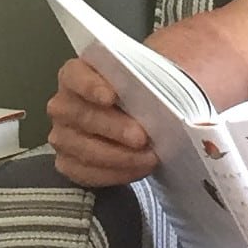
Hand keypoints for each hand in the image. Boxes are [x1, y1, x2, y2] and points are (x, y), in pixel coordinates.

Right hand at [47, 58, 158, 186]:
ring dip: (116, 156)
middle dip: (113, 127)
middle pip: (81, 115)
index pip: (74, 75)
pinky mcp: (69, 161)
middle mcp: (65, 103)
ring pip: (80, 147)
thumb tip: (184, 92)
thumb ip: (160, 80)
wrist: (147, 112)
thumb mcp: (157, 79)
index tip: (111, 96)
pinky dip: (112, 173)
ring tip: (148, 157)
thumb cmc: (147, 92)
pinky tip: (137, 169)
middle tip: (142, 137)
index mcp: (78, 74)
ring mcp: (63, 134)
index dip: (90, 85)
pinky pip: (83, 172)